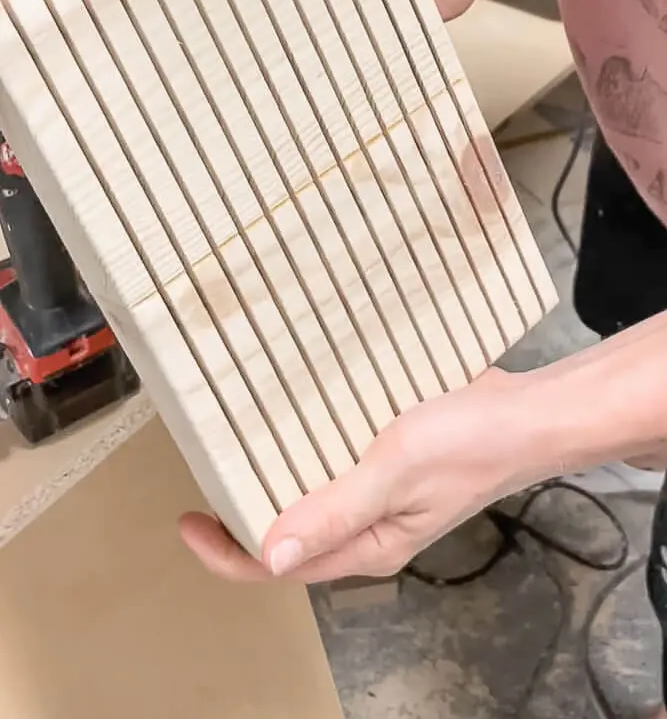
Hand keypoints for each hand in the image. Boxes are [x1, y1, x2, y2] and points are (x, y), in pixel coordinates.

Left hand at [180, 368, 546, 583]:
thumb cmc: (474, 445)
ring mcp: (381, 493)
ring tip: (235, 449)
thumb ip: (333, 512)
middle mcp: (370, 525)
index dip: (228, 552)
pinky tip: (293, 421)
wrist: (529, 413)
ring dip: (273, 479)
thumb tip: (269, 554)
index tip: (189, 522)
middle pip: (291, 533)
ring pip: (312, 496)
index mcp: (368, 544)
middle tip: (205, 476)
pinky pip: (336, 463)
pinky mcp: (390, 461)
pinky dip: (307, 449)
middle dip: (243, 516)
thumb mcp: (395, 474)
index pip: (281, 565)